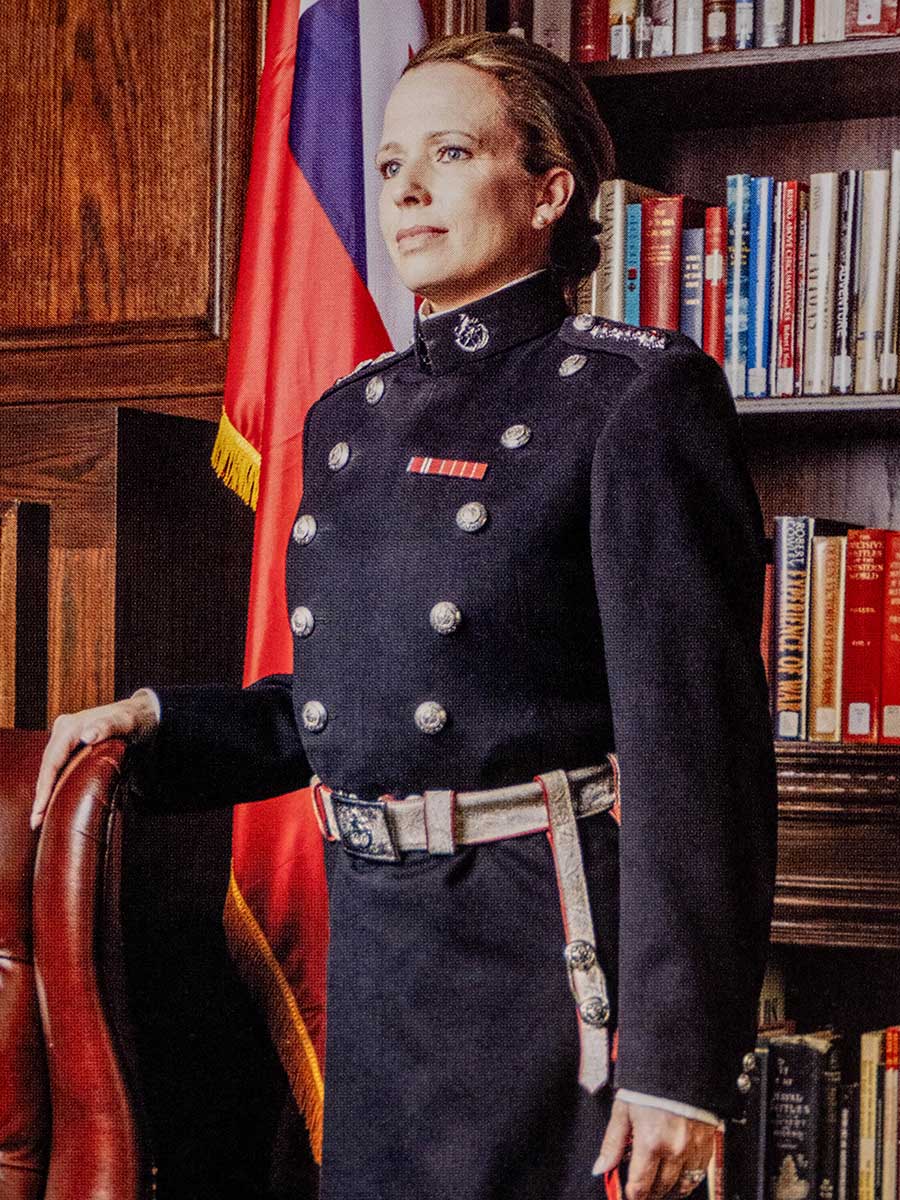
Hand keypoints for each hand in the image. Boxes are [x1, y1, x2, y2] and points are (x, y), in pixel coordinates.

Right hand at [30, 688, 160, 829]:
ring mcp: (66, 738)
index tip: (40, 809)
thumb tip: (87, 736)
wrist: (142, 713)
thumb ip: (108, 726)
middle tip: (36, 822)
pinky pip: (60, 767)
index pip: (52, 759)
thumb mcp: (126, 722)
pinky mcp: (72, 745)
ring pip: (51, 768)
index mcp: (71, 726)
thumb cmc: (135, 719)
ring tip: (40, 818)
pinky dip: (55, 784)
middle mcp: (64, 730)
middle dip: (41, 794)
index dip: (45, 786)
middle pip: (47, 765)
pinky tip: (53, 801)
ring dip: (45, 792)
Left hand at [593, 1097, 714, 1199]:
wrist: (680, 1067)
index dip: (632, 1195)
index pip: (640, 1186)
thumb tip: (601, 1167)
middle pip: (660, 1189)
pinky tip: (676, 1176)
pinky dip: (686, 1181)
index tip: (628, 1193)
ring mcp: (693, 1150)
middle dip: (648, 1193)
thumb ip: (612, 1143)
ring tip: (656, 1185)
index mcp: (651, 1142)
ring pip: (681, 1187)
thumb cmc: (650, 1085)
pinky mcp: (706, 1146)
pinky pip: (698, 1176)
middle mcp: (674, 1150)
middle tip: (640, 1189)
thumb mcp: (623, 1109)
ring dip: (667, 1191)